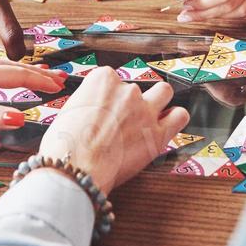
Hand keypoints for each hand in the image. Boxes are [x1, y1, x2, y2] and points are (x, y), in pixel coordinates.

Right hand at [38, 67, 188, 193]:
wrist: (76, 167)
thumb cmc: (65, 144)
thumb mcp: (67, 111)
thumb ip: (86, 105)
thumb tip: (89, 112)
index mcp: (102, 79)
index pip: (111, 78)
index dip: (108, 96)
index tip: (104, 109)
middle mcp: (126, 90)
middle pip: (136, 87)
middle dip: (130, 101)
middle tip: (122, 119)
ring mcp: (145, 110)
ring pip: (164, 92)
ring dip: (159, 101)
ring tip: (149, 115)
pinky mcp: (158, 134)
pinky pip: (180, 117)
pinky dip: (175, 119)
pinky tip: (167, 125)